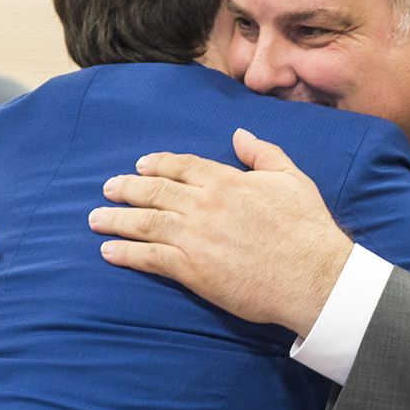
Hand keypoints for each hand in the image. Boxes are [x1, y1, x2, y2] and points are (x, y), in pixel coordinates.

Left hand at [91, 129, 351, 335]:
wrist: (313, 275)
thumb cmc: (307, 228)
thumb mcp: (290, 179)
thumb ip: (263, 153)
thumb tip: (239, 134)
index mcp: (227, 181)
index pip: (182, 166)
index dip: (158, 165)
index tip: (141, 165)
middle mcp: (205, 205)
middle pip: (155, 191)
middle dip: (127, 188)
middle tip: (108, 188)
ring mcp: (195, 237)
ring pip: (145, 222)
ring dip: (116, 219)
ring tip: (96, 218)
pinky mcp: (192, 269)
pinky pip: (150, 258)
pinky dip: (126, 253)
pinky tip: (109, 252)